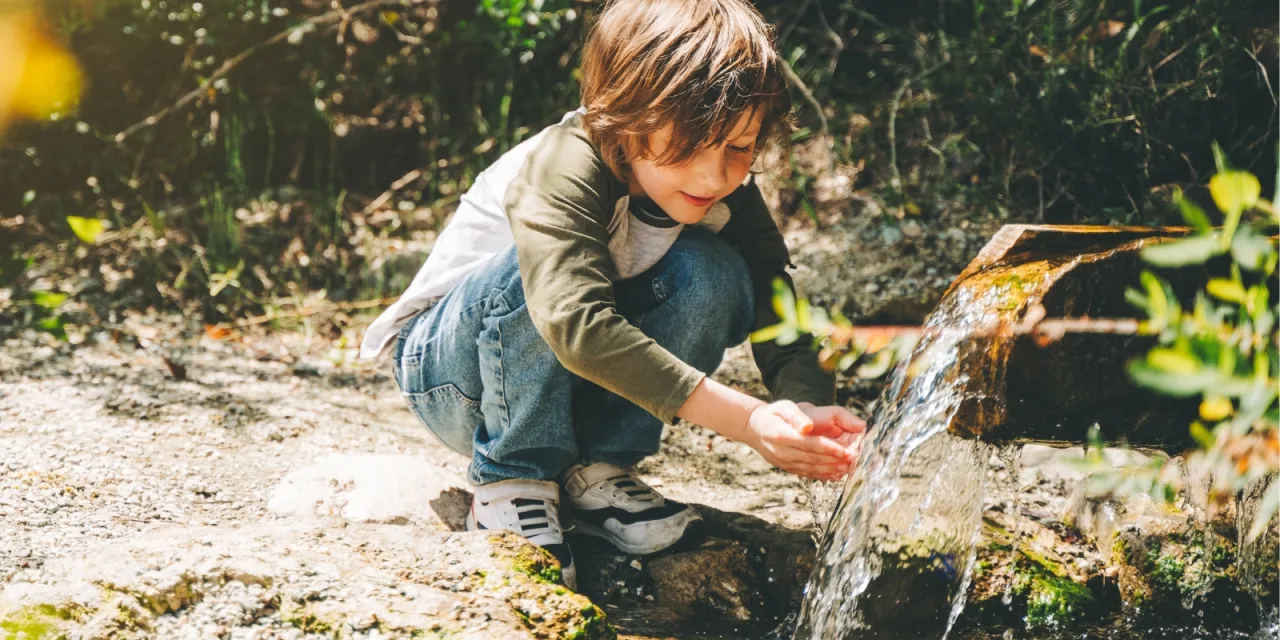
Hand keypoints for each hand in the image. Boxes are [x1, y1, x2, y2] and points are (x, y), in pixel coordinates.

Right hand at [744, 400, 862, 480]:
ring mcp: (785, 463)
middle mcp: (783, 452)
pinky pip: (807, 474)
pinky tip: (836, 474)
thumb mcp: (783, 407)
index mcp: (783, 436)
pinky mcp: (788, 468)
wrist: (754, 428)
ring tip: (850, 469)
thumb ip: (796, 416)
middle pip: (814, 459)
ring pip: (812, 469)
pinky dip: (823, 475)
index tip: (846, 452)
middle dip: (836, 461)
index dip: (829, 449)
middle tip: (855, 461)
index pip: (810, 444)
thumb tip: (808, 427)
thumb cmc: (773, 414)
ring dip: (832, 470)